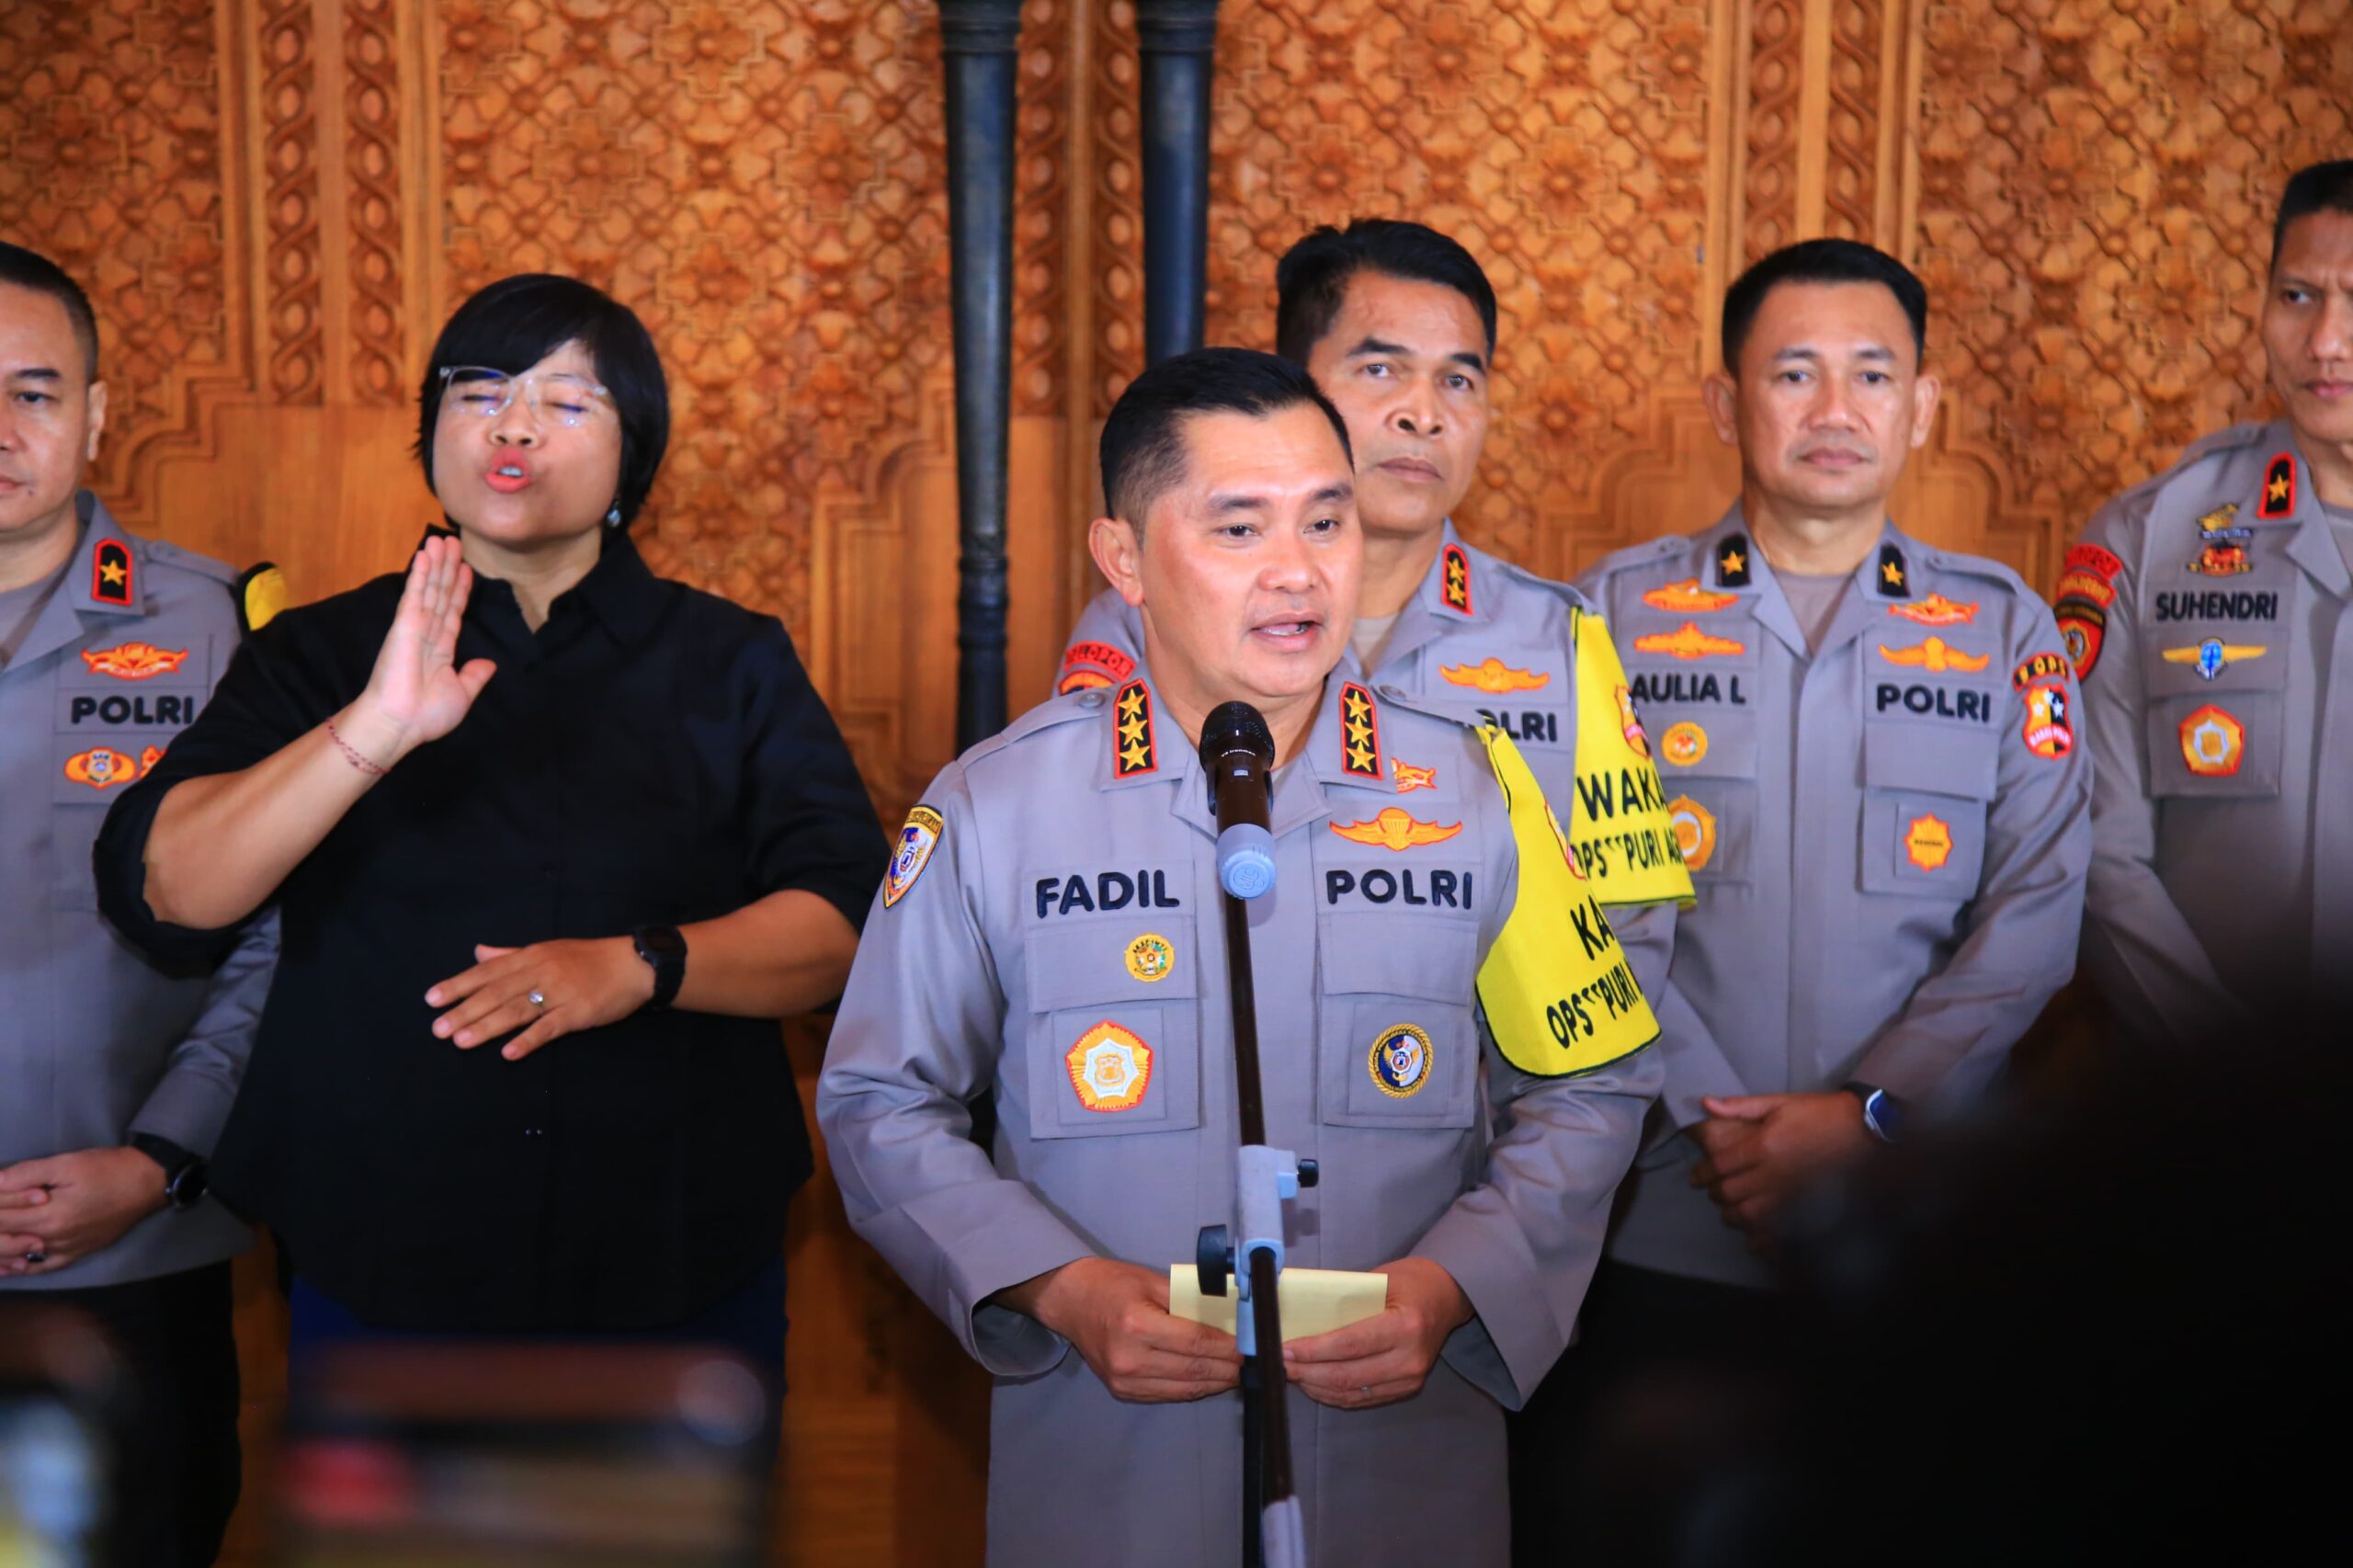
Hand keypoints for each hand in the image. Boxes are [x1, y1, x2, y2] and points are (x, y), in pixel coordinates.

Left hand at [0, 1147, 168, 1277]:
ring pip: (19, 1255)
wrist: (147, 1182)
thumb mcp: (67, 1163)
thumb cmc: (108, 1169)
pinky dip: (22, 1268)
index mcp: (49, 1215)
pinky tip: (9, 1266)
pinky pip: (44, 1266)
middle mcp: (54, 1238)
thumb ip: (28, 1173)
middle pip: (5, 1239)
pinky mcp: (78, 1252)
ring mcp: (66, 1248)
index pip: (1, 1216)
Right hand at [345, 535, 495, 761]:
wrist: (401, 724)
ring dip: (436, 563)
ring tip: (442, 539)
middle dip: (449, 568)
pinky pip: (415, 595)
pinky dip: (421, 574)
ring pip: (429, 588)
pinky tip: (426, 555)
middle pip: (442, 593)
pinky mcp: (404, 625)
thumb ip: (474, 676)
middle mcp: (428, 633)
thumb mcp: (462, 694)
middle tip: (455, 542)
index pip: (453, 611)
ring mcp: (414, 627)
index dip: (460, 590)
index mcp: (441, 648)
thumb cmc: (426, 715)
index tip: (467, 570)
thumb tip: (489, 664)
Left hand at [427, 938, 656, 1059]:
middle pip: (496, 993)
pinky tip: (509, 1053)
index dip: (459, 985)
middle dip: (465, 1011)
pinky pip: (549, 1028)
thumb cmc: (587, 958)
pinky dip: (528, 1040)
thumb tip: (478, 953)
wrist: (633, 965)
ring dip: (487, 1026)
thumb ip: (510, 954)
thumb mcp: (547, 950)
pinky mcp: (577, 1012)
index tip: (432, 999)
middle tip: (438, 1029)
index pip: (487, 971)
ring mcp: (559, 993)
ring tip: (461, 1041)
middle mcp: (541, 972)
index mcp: (531, 956)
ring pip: (517, 1010)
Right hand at [997, 1257, 1241, 1402]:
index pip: (1195, 1344)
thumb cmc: (1112, 1283)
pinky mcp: (1123, 1392)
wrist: (1069, 1301)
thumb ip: (1190, 1300)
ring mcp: (1125, 1381)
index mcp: (1137, 1325)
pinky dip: (1195, 1388)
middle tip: (1254, 1362)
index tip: (1252, 1347)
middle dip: (1229, 1368)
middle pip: (1193, 1370)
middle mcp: (1130, 1359)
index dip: (1228, 1348)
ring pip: (1185, 1388)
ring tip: (1238, 1372)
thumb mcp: (1152, 1281)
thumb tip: (1231, 1315)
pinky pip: (1169, 1394)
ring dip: (1216, 1382)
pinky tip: (1211, 1379)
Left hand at [1283, 1256, 1470, 1409]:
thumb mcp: (1378, 1280)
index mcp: (1405, 1326)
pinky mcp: (1406, 1389)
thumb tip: (1299, 1320)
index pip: (1349, 1345)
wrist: (1446, 1297)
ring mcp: (1410, 1379)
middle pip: (1347, 1375)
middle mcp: (1409, 1358)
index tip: (1283, 1349)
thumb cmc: (1409, 1281)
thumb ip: (1345, 1303)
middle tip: (1279, 1364)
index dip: (1313, 1351)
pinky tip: (1314, 1383)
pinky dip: (1333, 1393)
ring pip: (1351, 1392)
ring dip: (1316, 1386)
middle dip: (1307, 1372)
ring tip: (1292, 1373)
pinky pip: (1362, 1398)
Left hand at [1690, 1092, 1872, 1237]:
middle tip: (1713, 1190)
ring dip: (1733, 1214)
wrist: (1860, 1130)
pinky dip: (1760, 1234)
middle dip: (1715, 1194)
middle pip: (1730, 1193)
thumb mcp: (1778, 1102)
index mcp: (1762, 1146)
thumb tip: (1705, 1103)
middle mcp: (1772, 1173)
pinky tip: (1754, 1230)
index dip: (1703, 1173)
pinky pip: (1776, 1227)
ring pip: (1749, 1215)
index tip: (1696, 1176)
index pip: (1721, 1166)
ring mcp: (1789, 1192)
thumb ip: (1739, 1106)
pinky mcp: (1804, 1204)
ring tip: (1730, 1208)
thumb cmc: (1817, 1113)